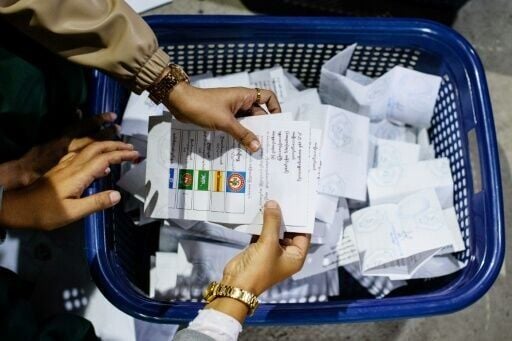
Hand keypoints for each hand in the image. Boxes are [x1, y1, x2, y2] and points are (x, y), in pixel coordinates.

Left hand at [0, 141, 137, 229]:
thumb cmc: (45, 212)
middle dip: (116, 145)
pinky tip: (99, 164)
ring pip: (88, 148)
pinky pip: (80, 154)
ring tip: (119, 148)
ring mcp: (65, 165)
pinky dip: (94, 152)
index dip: (121, 155)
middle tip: (132, 148)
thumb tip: (118, 195)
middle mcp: (73, 165)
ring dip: (106, 145)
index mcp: (78, 174)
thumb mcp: (72, 213)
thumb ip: (96, 203)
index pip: (104, 159)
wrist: (17, 207)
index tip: (136, 155)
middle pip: (97, 147)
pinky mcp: (60, 168)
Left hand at [165, 83, 280, 151]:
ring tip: (257, 150)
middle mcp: (240, 102)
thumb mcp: (225, 122)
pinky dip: (239, 136)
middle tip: (270, 144)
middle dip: (263, 128)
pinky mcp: (223, 117)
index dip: (275, 108)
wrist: (180, 103)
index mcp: (245, 96)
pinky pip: (236, 127)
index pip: (268, 97)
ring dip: (250, 134)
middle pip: (258, 114)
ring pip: (246, 123)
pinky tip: (242, 148)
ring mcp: (231, 110)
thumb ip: (242, 134)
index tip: (278, 123)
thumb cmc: (204, 107)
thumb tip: (258, 146)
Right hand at [221, 200, 310, 294]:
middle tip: (283, 196)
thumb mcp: (268, 243)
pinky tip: (258, 210)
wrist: (236, 284)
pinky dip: (261, 224)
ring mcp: (272, 252)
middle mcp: (286, 254)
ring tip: (270, 199)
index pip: (303, 234)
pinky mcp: (258, 249)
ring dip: (272, 219)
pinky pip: (263, 233)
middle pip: (289, 231)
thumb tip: (273, 203)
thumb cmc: (259, 267)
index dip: (301, 219)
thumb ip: (272, 222)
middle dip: (285, 216)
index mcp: (295, 256)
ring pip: (275, 231)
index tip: (297, 202)